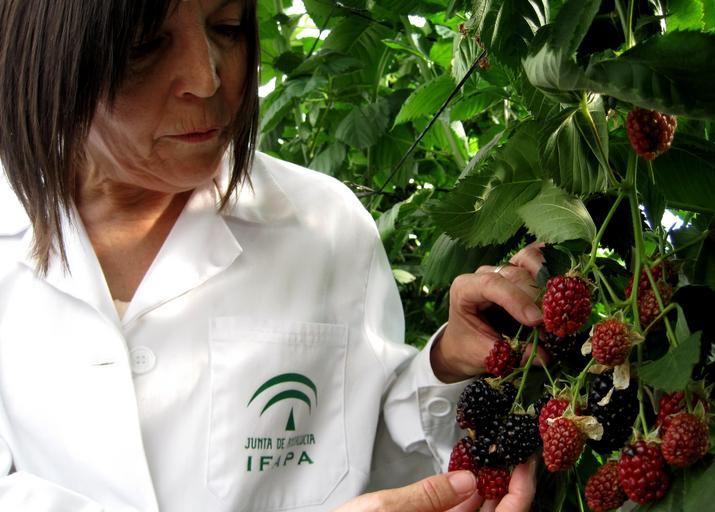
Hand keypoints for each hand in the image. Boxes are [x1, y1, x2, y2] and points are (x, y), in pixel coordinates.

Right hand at [334, 458, 536, 511]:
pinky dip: (466, 498)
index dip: (522, 492)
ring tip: (491, 457)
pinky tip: (466, 476)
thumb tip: (468, 480)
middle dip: (509, 487)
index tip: (526, 462)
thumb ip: (428, 496)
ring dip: (489, 491)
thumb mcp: (384, 511)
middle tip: (511, 452)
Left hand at [431, 243, 545, 381]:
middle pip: (515, 274)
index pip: (492, 284)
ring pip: (528, 261)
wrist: (463, 343)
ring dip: (547, 282)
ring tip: (557, 309)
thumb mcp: (485, 354)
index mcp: (465, 289)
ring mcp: (502, 269)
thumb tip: (545, 355)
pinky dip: (551, 269)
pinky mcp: (518, 271)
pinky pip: (536, 260)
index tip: (536, 320)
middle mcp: (483, 273)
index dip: (517, 300)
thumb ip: (512, 353)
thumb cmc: (468, 346)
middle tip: (554, 324)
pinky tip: (563, 284)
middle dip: (537, 298)